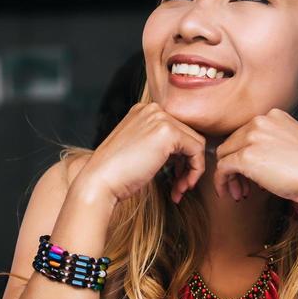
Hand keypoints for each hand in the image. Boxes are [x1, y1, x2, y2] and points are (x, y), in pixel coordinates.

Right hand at [76, 102, 207, 204]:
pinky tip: (181, 186)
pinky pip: (197, 150)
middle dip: (187, 165)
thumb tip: (186, 155)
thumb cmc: (116, 174)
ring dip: (191, 170)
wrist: (100, 181)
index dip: (180, 156)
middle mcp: (153, 110)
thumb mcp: (139, 150)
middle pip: (188, 136)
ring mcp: (160, 118)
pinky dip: (195, 170)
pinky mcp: (168, 132)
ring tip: (179, 189)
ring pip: (196, 143)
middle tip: (179, 186)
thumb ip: (159, 145)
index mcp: (144, 112)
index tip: (175, 177)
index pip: (177, 130)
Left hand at [213, 108, 297, 206]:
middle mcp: (261, 121)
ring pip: (224, 154)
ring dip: (229, 176)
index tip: (252, 173)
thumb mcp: (295, 145)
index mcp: (274, 115)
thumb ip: (275, 144)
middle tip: (243, 187)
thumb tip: (258, 161)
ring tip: (239, 193)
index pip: (246, 133)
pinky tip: (229, 194)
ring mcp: (252, 137)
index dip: (245, 154)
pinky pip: (222, 169)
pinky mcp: (246, 157)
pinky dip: (221, 182)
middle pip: (233, 143)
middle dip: (235, 166)